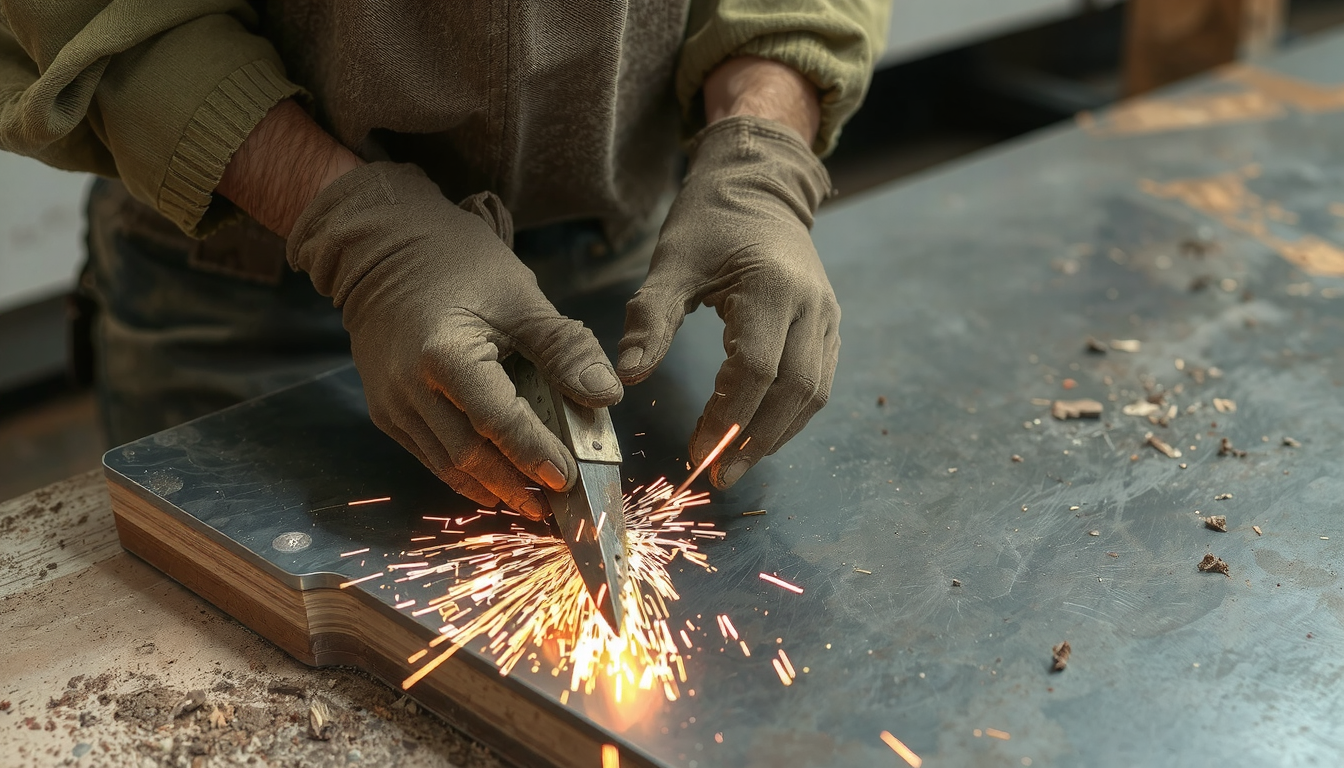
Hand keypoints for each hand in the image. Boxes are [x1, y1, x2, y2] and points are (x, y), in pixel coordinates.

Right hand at [287, 162, 622, 517]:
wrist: (382, 248)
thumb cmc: (457, 263)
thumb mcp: (520, 296)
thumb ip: (564, 347)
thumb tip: (607, 394)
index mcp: (444, 354)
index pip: (497, 420)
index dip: (534, 453)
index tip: (568, 477)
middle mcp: (409, 387)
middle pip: (468, 455)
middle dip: (515, 485)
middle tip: (557, 505)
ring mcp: (392, 403)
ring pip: (446, 465)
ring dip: (492, 489)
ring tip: (533, 504)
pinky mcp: (386, 411)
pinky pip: (429, 454)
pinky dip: (465, 474)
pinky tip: (497, 483)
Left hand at [616, 115, 837, 487]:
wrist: (758, 187)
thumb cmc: (709, 223)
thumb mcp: (671, 264)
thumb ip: (650, 320)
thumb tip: (625, 377)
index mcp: (772, 289)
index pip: (756, 369)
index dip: (727, 416)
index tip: (696, 449)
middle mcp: (811, 306)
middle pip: (796, 392)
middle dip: (756, 441)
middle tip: (719, 475)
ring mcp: (826, 318)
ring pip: (814, 394)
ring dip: (776, 435)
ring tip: (736, 464)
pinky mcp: (827, 326)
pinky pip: (818, 382)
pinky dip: (789, 416)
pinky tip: (757, 435)